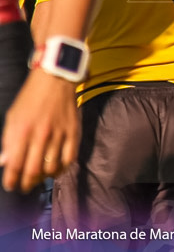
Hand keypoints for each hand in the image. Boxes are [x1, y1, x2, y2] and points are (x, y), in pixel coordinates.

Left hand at [0, 70, 79, 192]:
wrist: (55, 80)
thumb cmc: (30, 98)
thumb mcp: (12, 117)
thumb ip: (8, 140)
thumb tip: (5, 162)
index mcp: (22, 131)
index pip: (15, 165)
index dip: (11, 180)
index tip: (11, 186)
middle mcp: (41, 135)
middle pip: (33, 171)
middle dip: (27, 184)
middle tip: (25, 186)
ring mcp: (59, 134)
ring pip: (52, 168)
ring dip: (44, 178)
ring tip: (40, 178)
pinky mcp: (74, 132)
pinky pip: (69, 158)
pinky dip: (62, 168)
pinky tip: (56, 169)